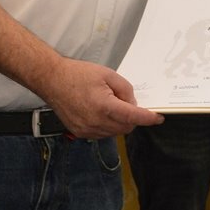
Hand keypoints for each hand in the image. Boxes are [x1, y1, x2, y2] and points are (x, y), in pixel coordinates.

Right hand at [44, 56, 162, 137]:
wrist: (51, 80)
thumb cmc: (77, 74)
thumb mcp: (108, 74)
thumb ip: (125, 90)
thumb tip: (132, 104)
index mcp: (104, 106)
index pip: (133, 117)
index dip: (148, 118)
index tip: (158, 118)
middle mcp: (96, 122)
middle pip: (126, 128)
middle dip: (132, 118)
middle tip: (124, 102)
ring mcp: (86, 130)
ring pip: (114, 133)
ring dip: (119, 123)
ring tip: (108, 104)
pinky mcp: (80, 133)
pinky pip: (102, 134)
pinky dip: (108, 126)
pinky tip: (100, 112)